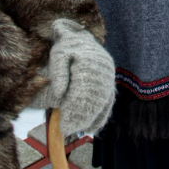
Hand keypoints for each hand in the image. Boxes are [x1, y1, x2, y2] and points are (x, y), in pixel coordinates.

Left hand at [28, 20, 115, 134]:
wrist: (83, 38)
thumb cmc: (67, 46)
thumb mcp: (58, 54)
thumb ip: (58, 72)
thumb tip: (59, 94)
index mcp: (89, 61)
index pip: (82, 91)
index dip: (73, 110)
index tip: (64, 125)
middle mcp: (103, 68)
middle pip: (94, 99)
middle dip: (81, 117)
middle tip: (69, 130)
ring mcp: (109, 75)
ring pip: (102, 101)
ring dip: (91, 117)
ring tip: (79, 130)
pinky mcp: (110, 81)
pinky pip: (108, 100)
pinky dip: (101, 114)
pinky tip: (92, 127)